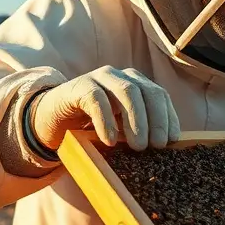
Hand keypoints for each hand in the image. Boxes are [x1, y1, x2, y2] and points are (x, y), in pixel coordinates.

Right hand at [28, 66, 180, 151]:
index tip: (172, 141)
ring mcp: (99, 78)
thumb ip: (139, 132)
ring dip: (136, 120)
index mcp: (136, 84)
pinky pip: (97, 99)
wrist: (52, 120)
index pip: (160, 96)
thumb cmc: (92, 126)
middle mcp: (121, 76)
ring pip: (127, 91)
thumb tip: (164, 148)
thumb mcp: (120, 129)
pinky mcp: (79, 86)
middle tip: (156, 146)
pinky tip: (109, 141)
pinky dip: (106, 121)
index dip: (169, 117)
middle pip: (147, 92)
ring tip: (138, 146)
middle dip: (156, 119)